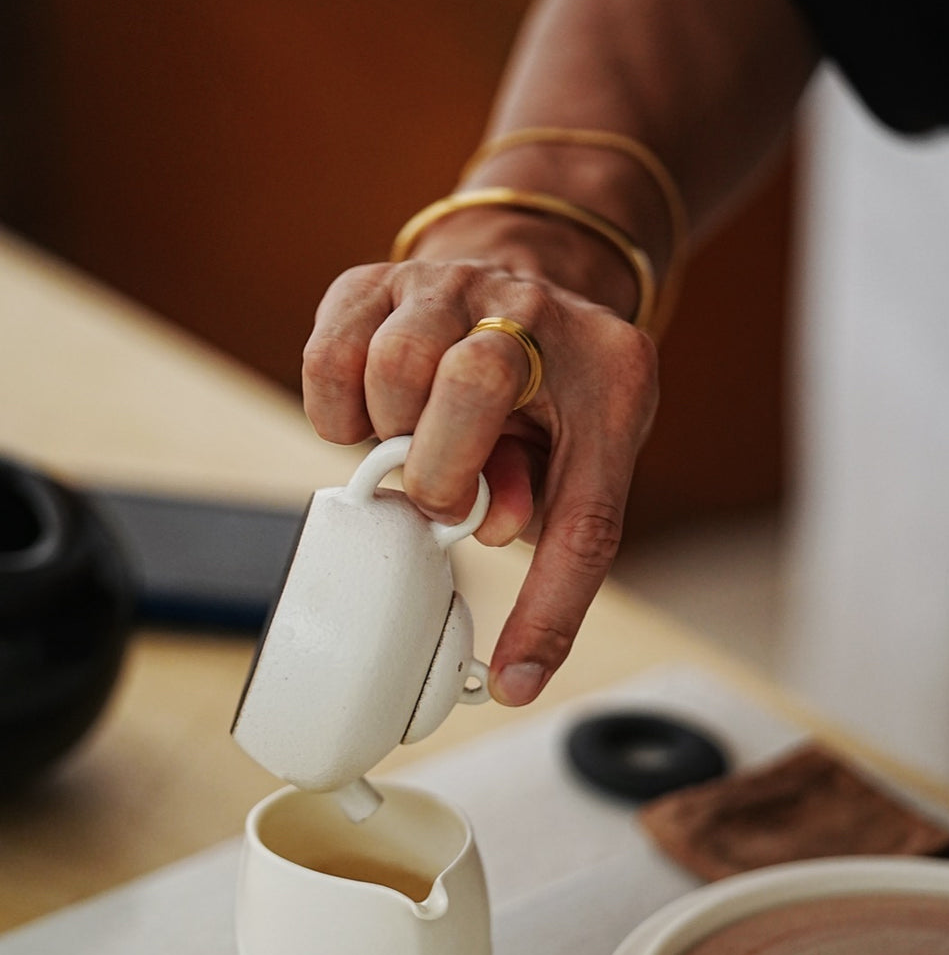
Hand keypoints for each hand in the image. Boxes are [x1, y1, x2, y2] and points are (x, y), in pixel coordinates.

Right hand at [302, 255, 658, 704]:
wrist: (518, 283)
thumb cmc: (552, 397)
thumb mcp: (576, 457)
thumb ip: (547, 513)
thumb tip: (493, 552)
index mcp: (612, 372)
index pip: (587, 509)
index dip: (547, 604)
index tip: (513, 678)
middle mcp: (534, 310)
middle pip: (478, 381)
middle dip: (444, 467)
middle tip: (443, 496)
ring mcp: (453, 283)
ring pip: (395, 362)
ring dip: (390, 431)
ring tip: (413, 439)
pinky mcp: (378, 276)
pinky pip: (330, 353)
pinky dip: (336, 408)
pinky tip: (371, 415)